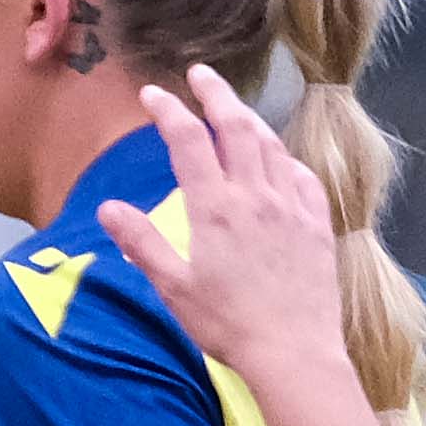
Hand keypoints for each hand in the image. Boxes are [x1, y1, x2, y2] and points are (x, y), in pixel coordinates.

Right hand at [88, 70, 354, 405]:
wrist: (294, 352)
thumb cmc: (228, 325)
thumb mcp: (174, 287)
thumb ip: (142, 242)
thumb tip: (108, 208)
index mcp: (214, 208)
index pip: (188, 141)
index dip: (168, 110)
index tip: (153, 94)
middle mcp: (255, 196)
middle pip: (236, 127)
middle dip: (216, 94)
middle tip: (201, 74)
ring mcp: (291, 207)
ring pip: (272, 147)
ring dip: (251, 121)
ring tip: (236, 111)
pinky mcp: (317, 226)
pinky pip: (304, 178)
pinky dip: (287, 160)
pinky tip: (282, 162)